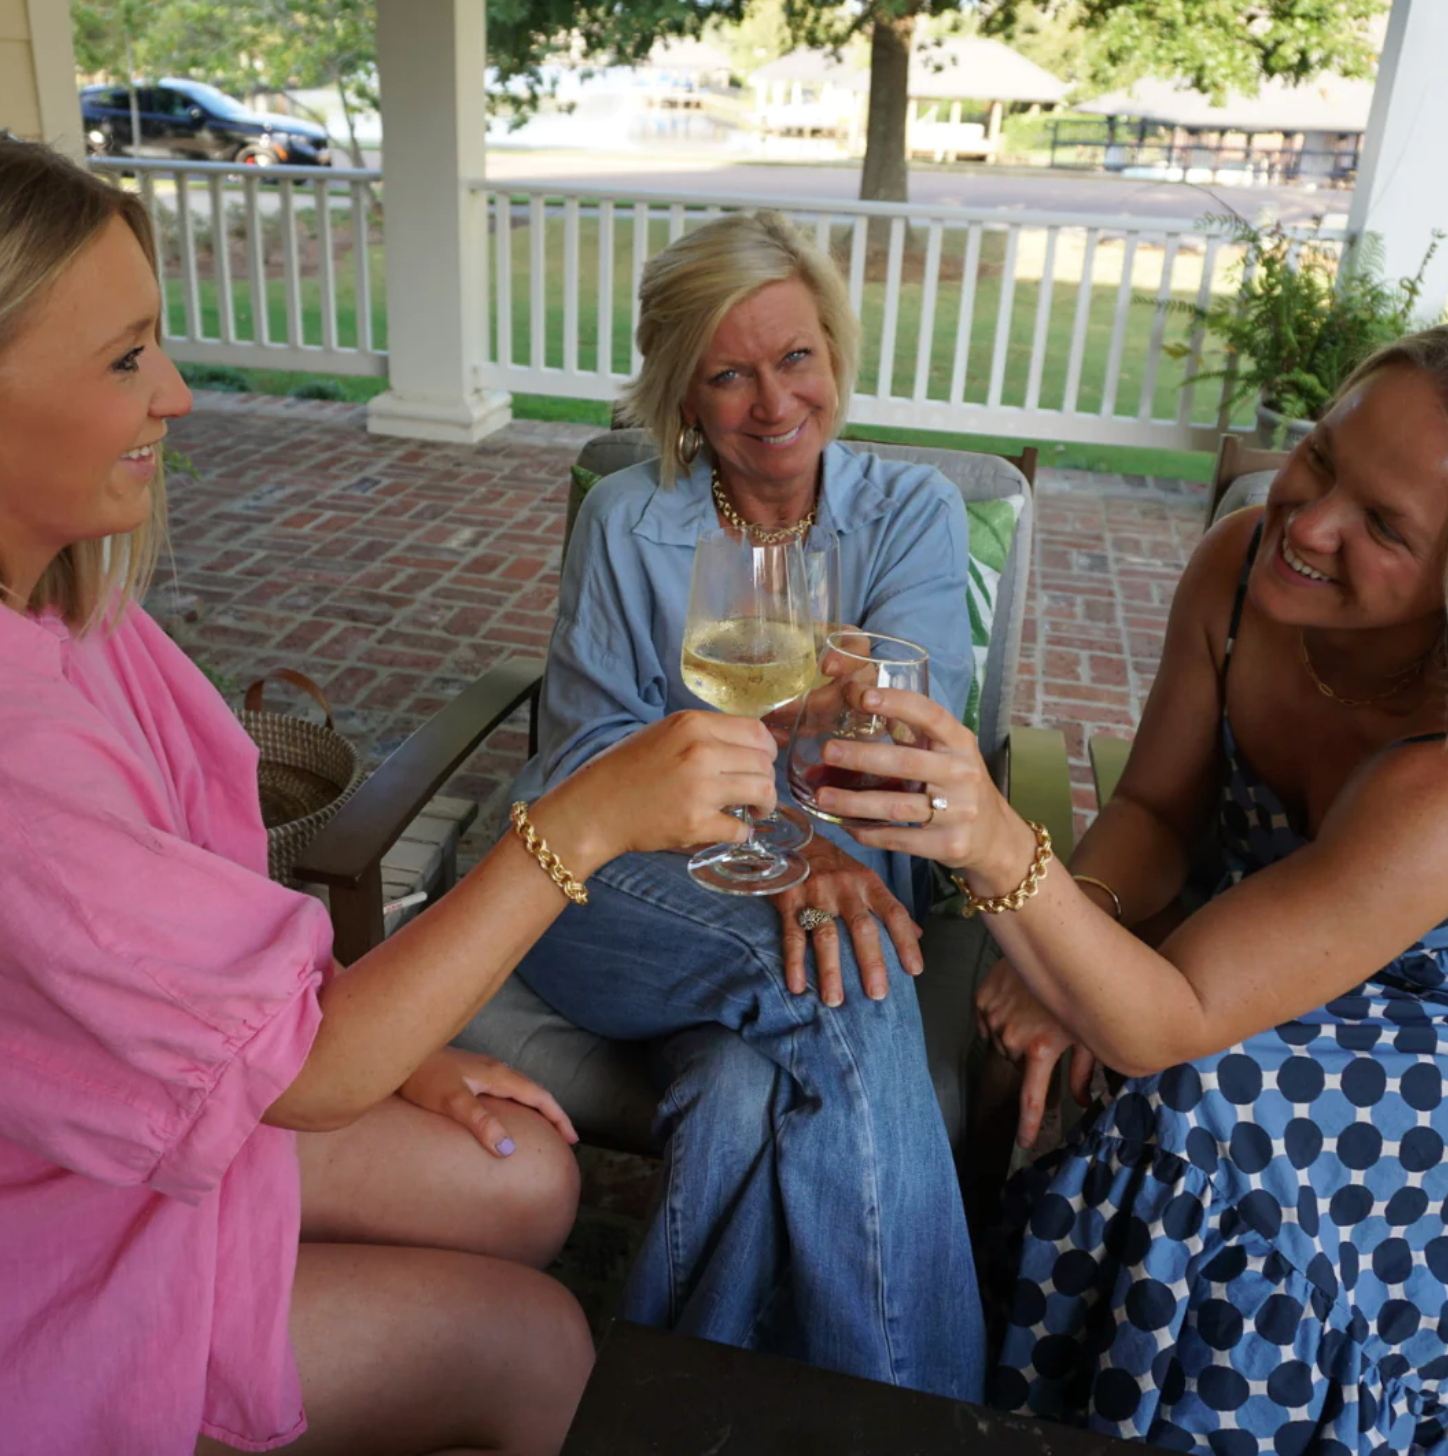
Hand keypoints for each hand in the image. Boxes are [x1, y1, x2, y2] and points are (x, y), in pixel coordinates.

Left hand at [399, 1046, 577, 1157]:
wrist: (398, 1051)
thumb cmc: (423, 1077)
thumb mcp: (452, 1101)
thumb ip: (480, 1121)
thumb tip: (510, 1148)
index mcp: (498, 1075)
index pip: (539, 1096)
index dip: (558, 1117)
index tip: (571, 1139)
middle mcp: (495, 1069)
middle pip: (534, 1091)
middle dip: (552, 1113)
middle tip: (565, 1137)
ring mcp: (483, 1069)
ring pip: (520, 1089)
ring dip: (536, 1107)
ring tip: (542, 1128)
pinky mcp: (470, 1074)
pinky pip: (506, 1089)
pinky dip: (518, 1104)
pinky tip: (507, 1114)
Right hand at [541, 711, 778, 867]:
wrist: (595, 807)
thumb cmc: (627, 769)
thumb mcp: (665, 733)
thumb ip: (704, 734)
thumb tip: (748, 746)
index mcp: (693, 724)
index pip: (755, 731)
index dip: (768, 749)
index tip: (765, 762)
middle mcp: (700, 751)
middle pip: (763, 763)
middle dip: (767, 779)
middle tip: (758, 792)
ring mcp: (699, 788)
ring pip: (762, 792)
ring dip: (765, 804)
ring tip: (754, 810)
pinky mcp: (695, 823)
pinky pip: (740, 829)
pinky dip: (743, 832)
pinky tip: (734, 830)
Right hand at [772, 837, 922, 1004]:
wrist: (792, 837)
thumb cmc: (834, 864)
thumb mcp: (864, 877)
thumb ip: (888, 906)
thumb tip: (919, 934)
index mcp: (868, 883)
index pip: (894, 913)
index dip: (906, 941)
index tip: (914, 971)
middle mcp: (845, 887)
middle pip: (862, 928)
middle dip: (871, 962)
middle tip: (877, 994)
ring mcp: (815, 894)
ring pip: (826, 935)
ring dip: (830, 970)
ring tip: (835, 1000)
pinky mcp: (789, 900)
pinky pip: (792, 935)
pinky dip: (794, 962)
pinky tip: (797, 986)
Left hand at [820, 686, 1024, 879]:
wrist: (995, 837)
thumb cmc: (959, 785)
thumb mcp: (948, 754)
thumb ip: (911, 739)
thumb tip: (851, 724)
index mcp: (961, 743)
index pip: (931, 716)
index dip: (898, 703)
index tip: (863, 696)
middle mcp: (962, 774)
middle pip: (906, 763)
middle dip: (862, 757)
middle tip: (827, 751)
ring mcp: (959, 812)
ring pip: (898, 806)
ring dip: (855, 803)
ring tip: (823, 797)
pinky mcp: (949, 845)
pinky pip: (901, 839)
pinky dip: (871, 833)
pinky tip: (848, 827)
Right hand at [976, 960, 1094, 1148]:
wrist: (1056, 944)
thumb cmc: (1080, 988)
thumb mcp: (1087, 1032)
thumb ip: (1083, 1073)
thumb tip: (1083, 1102)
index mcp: (1040, 1049)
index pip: (1032, 1098)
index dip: (1028, 1125)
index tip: (1024, 1143)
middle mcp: (1011, 1036)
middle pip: (1015, 1063)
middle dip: (1028, 1056)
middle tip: (1045, 1033)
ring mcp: (993, 1016)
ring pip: (999, 1043)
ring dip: (1012, 1037)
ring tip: (1031, 1012)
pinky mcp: (982, 997)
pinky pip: (986, 1021)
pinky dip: (997, 1018)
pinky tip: (1015, 1002)